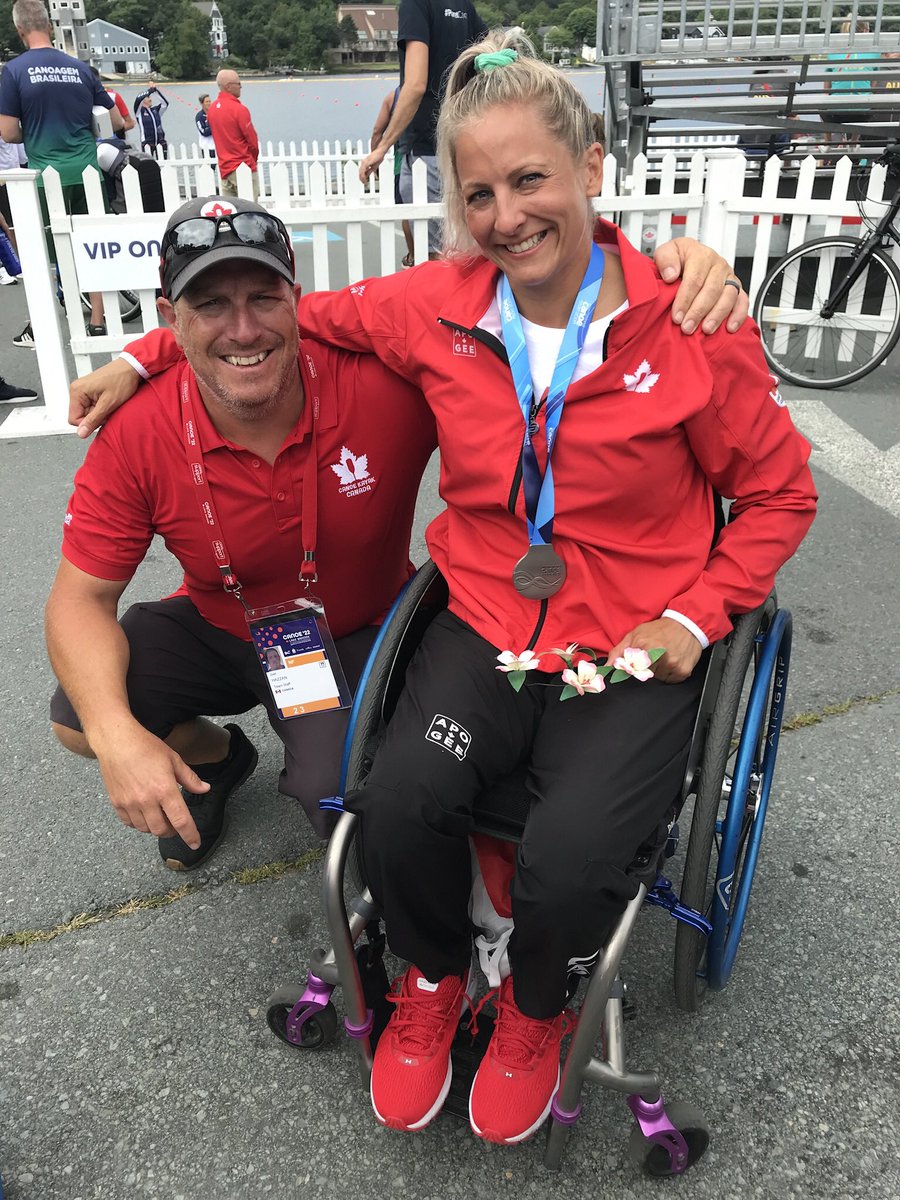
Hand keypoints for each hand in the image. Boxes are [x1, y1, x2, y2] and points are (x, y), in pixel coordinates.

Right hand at [69, 358, 141, 437]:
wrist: (132, 368)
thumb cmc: (122, 380)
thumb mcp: (108, 404)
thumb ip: (93, 419)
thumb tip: (81, 432)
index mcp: (77, 391)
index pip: (74, 420)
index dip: (89, 423)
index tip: (101, 417)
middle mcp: (77, 390)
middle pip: (81, 416)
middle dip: (96, 417)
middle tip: (108, 409)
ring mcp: (84, 390)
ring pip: (88, 412)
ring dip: (100, 413)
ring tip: (110, 404)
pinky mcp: (91, 391)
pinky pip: (93, 407)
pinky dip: (102, 408)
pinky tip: (110, 402)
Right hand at [91, 723, 208, 846]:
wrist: (116, 741)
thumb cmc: (146, 747)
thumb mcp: (174, 759)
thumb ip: (190, 778)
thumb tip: (205, 789)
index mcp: (165, 790)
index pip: (181, 821)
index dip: (190, 835)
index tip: (195, 843)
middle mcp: (147, 800)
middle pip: (162, 830)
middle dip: (172, 832)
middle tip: (175, 825)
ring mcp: (130, 803)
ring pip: (145, 829)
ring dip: (156, 828)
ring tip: (160, 818)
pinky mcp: (117, 803)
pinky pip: (129, 823)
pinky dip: (139, 824)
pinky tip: (144, 815)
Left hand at [358, 146, 386, 184]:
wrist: (380, 152)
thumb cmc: (378, 157)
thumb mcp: (373, 167)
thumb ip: (369, 171)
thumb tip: (366, 175)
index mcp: (364, 163)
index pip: (361, 171)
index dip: (362, 177)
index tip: (364, 182)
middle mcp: (363, 162)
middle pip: (360, 172)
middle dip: (361, 179)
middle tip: (364, 183)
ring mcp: (364, 162)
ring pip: (360, 172)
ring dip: (362, 178)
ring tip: (364, 182)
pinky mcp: (366, 163)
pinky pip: (363, 171)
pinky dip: (363, 176)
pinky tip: (365, 179)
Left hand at [607, 618, 702, 683]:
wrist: (686, 624)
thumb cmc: (659, 629)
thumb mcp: (635, 634)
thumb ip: (618, 651)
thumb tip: (606, 667)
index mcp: (643, 646)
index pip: (629, 670)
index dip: (630, 671)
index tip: (633, 668)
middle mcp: (658, 656)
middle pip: (643, 676)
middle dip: (644, 670)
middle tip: (651, 659)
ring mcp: (672, 665)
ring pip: (657, 680)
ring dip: (657, 672)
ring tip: (663, 658)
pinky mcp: (682, 671)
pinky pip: (670, 681)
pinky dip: (669, 675)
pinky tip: (671, 662)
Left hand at [653, 237, 748, 335]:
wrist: (687, 260)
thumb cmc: (676, 259)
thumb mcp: (665, 252)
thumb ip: (665, 259)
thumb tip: (671, 275)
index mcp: (701, 255)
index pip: (695, 279)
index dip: (685, 299)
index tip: (677, 316)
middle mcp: (718, 265)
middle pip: (712, 290)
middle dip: (698, 311)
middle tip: (687, 327)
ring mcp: (729, 277)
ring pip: (728, 296)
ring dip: (717, 315)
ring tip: (706, 330)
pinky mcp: (736, 289)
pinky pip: (742, 302)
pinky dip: (738, 315)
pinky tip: (730, 328)